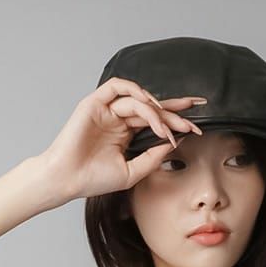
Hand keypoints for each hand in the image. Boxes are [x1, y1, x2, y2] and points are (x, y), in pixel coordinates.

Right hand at [39, 78, 206, 203]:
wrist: (67, 180)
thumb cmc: (94, 179)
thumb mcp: (132, 172)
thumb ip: (152, 158)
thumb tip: (173, 144)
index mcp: (127, 133)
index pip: (156, 120)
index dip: (177, 119)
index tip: (198, 126)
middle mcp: (119, 118)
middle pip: (152, 107)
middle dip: (175, 111)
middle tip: (194, 120)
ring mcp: (107, 109)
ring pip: (138, 100)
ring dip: (155, 112)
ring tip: (165, 128)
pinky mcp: (95, 103)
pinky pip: (117, 86)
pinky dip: (135, 92)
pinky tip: (148, 105)